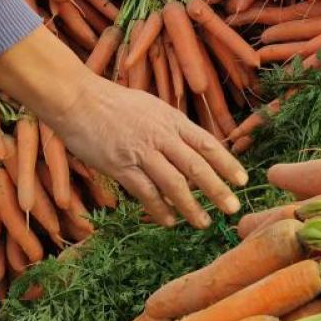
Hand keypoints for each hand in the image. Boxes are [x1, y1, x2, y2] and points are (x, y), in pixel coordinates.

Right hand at [0, 24, 246, 227]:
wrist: (77, 99)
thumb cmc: (114, 102)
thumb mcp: (152, 106)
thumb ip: (172, 127)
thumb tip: (193, 149)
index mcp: (172, 119)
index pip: (207, 143)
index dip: (227, 163)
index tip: (242, 180)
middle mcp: (161, 135)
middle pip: (196, 166)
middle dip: (217, 189)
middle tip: (233, 208)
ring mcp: (141, 151)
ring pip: (174, 183)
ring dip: (190, 206)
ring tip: (203, 222)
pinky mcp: (120, 165)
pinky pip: (145, 192)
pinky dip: (160, 209)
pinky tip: (169, 221)